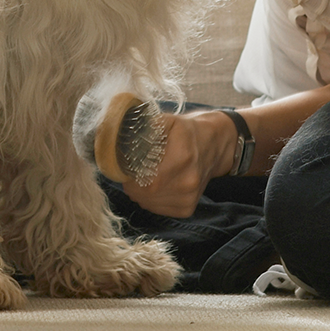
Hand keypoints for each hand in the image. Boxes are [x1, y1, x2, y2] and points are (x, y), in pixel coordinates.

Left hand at [121, 109, 238, 218]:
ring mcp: (189, 198)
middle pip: (143, 193)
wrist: (214, 145)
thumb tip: (115, 137)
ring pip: (147, 203)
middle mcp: (188, 181)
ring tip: (146, 176)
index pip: (143, 178)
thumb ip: (142, 129)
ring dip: (139, 192)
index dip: (128, 175)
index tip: (125, 166)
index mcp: (182, 157)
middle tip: (133, 170)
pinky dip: (150, 199)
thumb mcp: (166, 121)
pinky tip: (157, 185)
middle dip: (131, 183)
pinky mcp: (187, 209)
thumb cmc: (186, 132)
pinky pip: (157, 209)